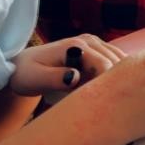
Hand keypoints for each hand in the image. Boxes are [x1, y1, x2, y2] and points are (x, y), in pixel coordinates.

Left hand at [9, 34, 125, 95]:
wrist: (24, 66)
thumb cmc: (27, 74)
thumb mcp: (35, 79)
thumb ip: (54, 78)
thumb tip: (74, 77)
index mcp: (77, 46)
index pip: (106, 66)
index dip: (104, 87)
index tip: (94, 103)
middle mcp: (90, 40)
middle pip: (117, 64)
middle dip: (110, 84)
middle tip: (96, 103)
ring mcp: (95, 43)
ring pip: (120, 64)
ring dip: (112, 81)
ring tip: (98, 96)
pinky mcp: (98, 50)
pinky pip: (115, 64)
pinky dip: (112, 77)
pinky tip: (100, 89)